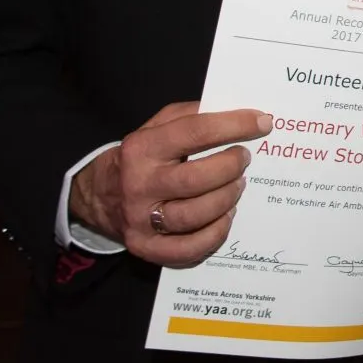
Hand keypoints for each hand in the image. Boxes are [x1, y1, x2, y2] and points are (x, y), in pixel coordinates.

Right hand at [70, 102, 271, 268]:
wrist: (101, 196)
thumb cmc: (142, 157)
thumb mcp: (156, 127)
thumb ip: (191, 116)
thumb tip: (237, 114)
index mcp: (141, 148)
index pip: (194, 132)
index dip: (233, 126)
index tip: (262, 123)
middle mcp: (139, 185)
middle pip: (196, 179)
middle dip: (230, 167)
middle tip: (245, 158)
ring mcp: (141, 220)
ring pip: (196, 215)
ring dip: (227, 199)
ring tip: (238, 186)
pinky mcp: (147, 248)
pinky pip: (190, 248)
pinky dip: (216, 233)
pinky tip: (225, 216)